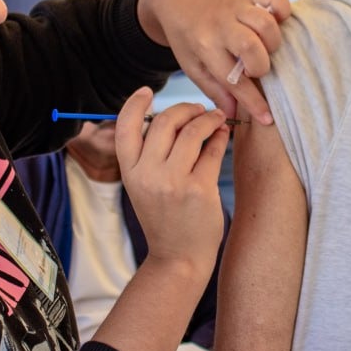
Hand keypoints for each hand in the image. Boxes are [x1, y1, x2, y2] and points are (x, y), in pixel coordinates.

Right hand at [114, 88, 229, 270]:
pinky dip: (220, 137)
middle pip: (165, 121)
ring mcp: (173, 182)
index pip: (126, 126)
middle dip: (186, 109)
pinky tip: (224, 134)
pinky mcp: (199, 189)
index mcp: (130, 172)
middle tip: (198, 109)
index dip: (134, 104)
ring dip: (208, 119)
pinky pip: (213, 150)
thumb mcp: (144, 187)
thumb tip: (174, 117)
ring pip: (192, 132)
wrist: (178, 258)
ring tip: (216, 118)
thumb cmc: (164, 218)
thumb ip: (149, 155)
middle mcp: (148, 175)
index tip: (147, 91)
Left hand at [137, 0, 291, 122]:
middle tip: (254, 69)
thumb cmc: (186, 34)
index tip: (267, 118)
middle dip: (261, 66)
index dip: (253, 102)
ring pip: (266, 23)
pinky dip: (282, 9)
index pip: (233, 80)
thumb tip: (233, 114)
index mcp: (204, 46)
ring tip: (264, 49)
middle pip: (252, 47)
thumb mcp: (191, 65)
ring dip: (272, 42)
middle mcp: (221, 25)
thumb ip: (214, 89)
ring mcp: (236, 7)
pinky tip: (277, 22)